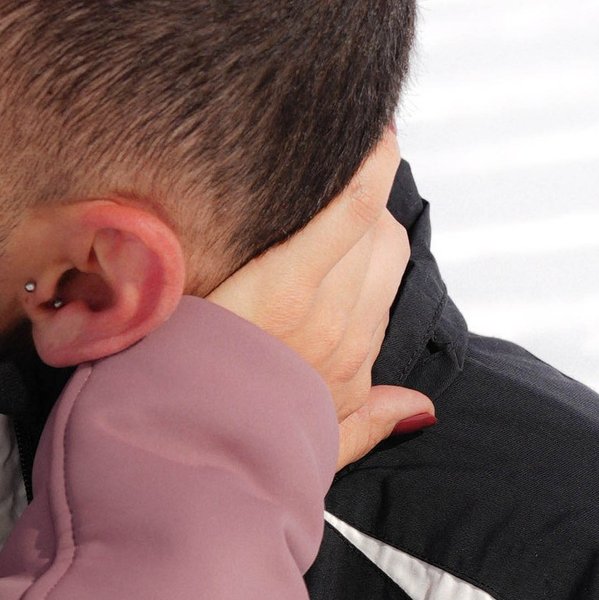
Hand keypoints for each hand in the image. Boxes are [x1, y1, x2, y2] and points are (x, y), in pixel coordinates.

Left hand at [210, 132, 432, 466]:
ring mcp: (323, 311)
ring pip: (366, 221)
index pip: (383, 275)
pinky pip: (351, 210)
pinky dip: (366, 167)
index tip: (344, 207)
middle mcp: (346, 339)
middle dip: (357, 208)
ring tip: (324, 145)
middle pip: (381, 242)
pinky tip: (370, 133)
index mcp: (347, 370)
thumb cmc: (223, 447)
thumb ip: (367, 423)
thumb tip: (422, 408)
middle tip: (317, 175)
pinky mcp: (288, 287)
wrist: (176, 466)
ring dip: (350, 181)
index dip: (366, 236)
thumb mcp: (307, 451)